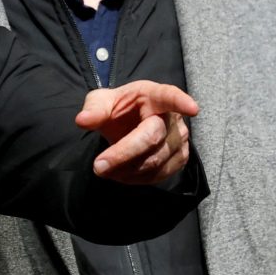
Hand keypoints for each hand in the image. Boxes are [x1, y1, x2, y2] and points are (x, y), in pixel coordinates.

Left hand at [76, 80, 198, 184]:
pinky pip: (161, 174)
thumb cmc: (118, 109)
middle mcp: (172, 117)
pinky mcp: (179, 158)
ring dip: (127, 170)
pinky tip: (120, 175)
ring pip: (156, 160)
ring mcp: (179, 139)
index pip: (170, 96)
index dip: (181, 102)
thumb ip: (94, 109)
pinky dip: (137, 178)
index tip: (192, 108)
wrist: (128, 123)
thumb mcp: (101, 102)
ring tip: (104, 169)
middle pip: (152, 138)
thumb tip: (83, 120)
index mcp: (154, 96)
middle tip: (98, 166)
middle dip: (123, 154)